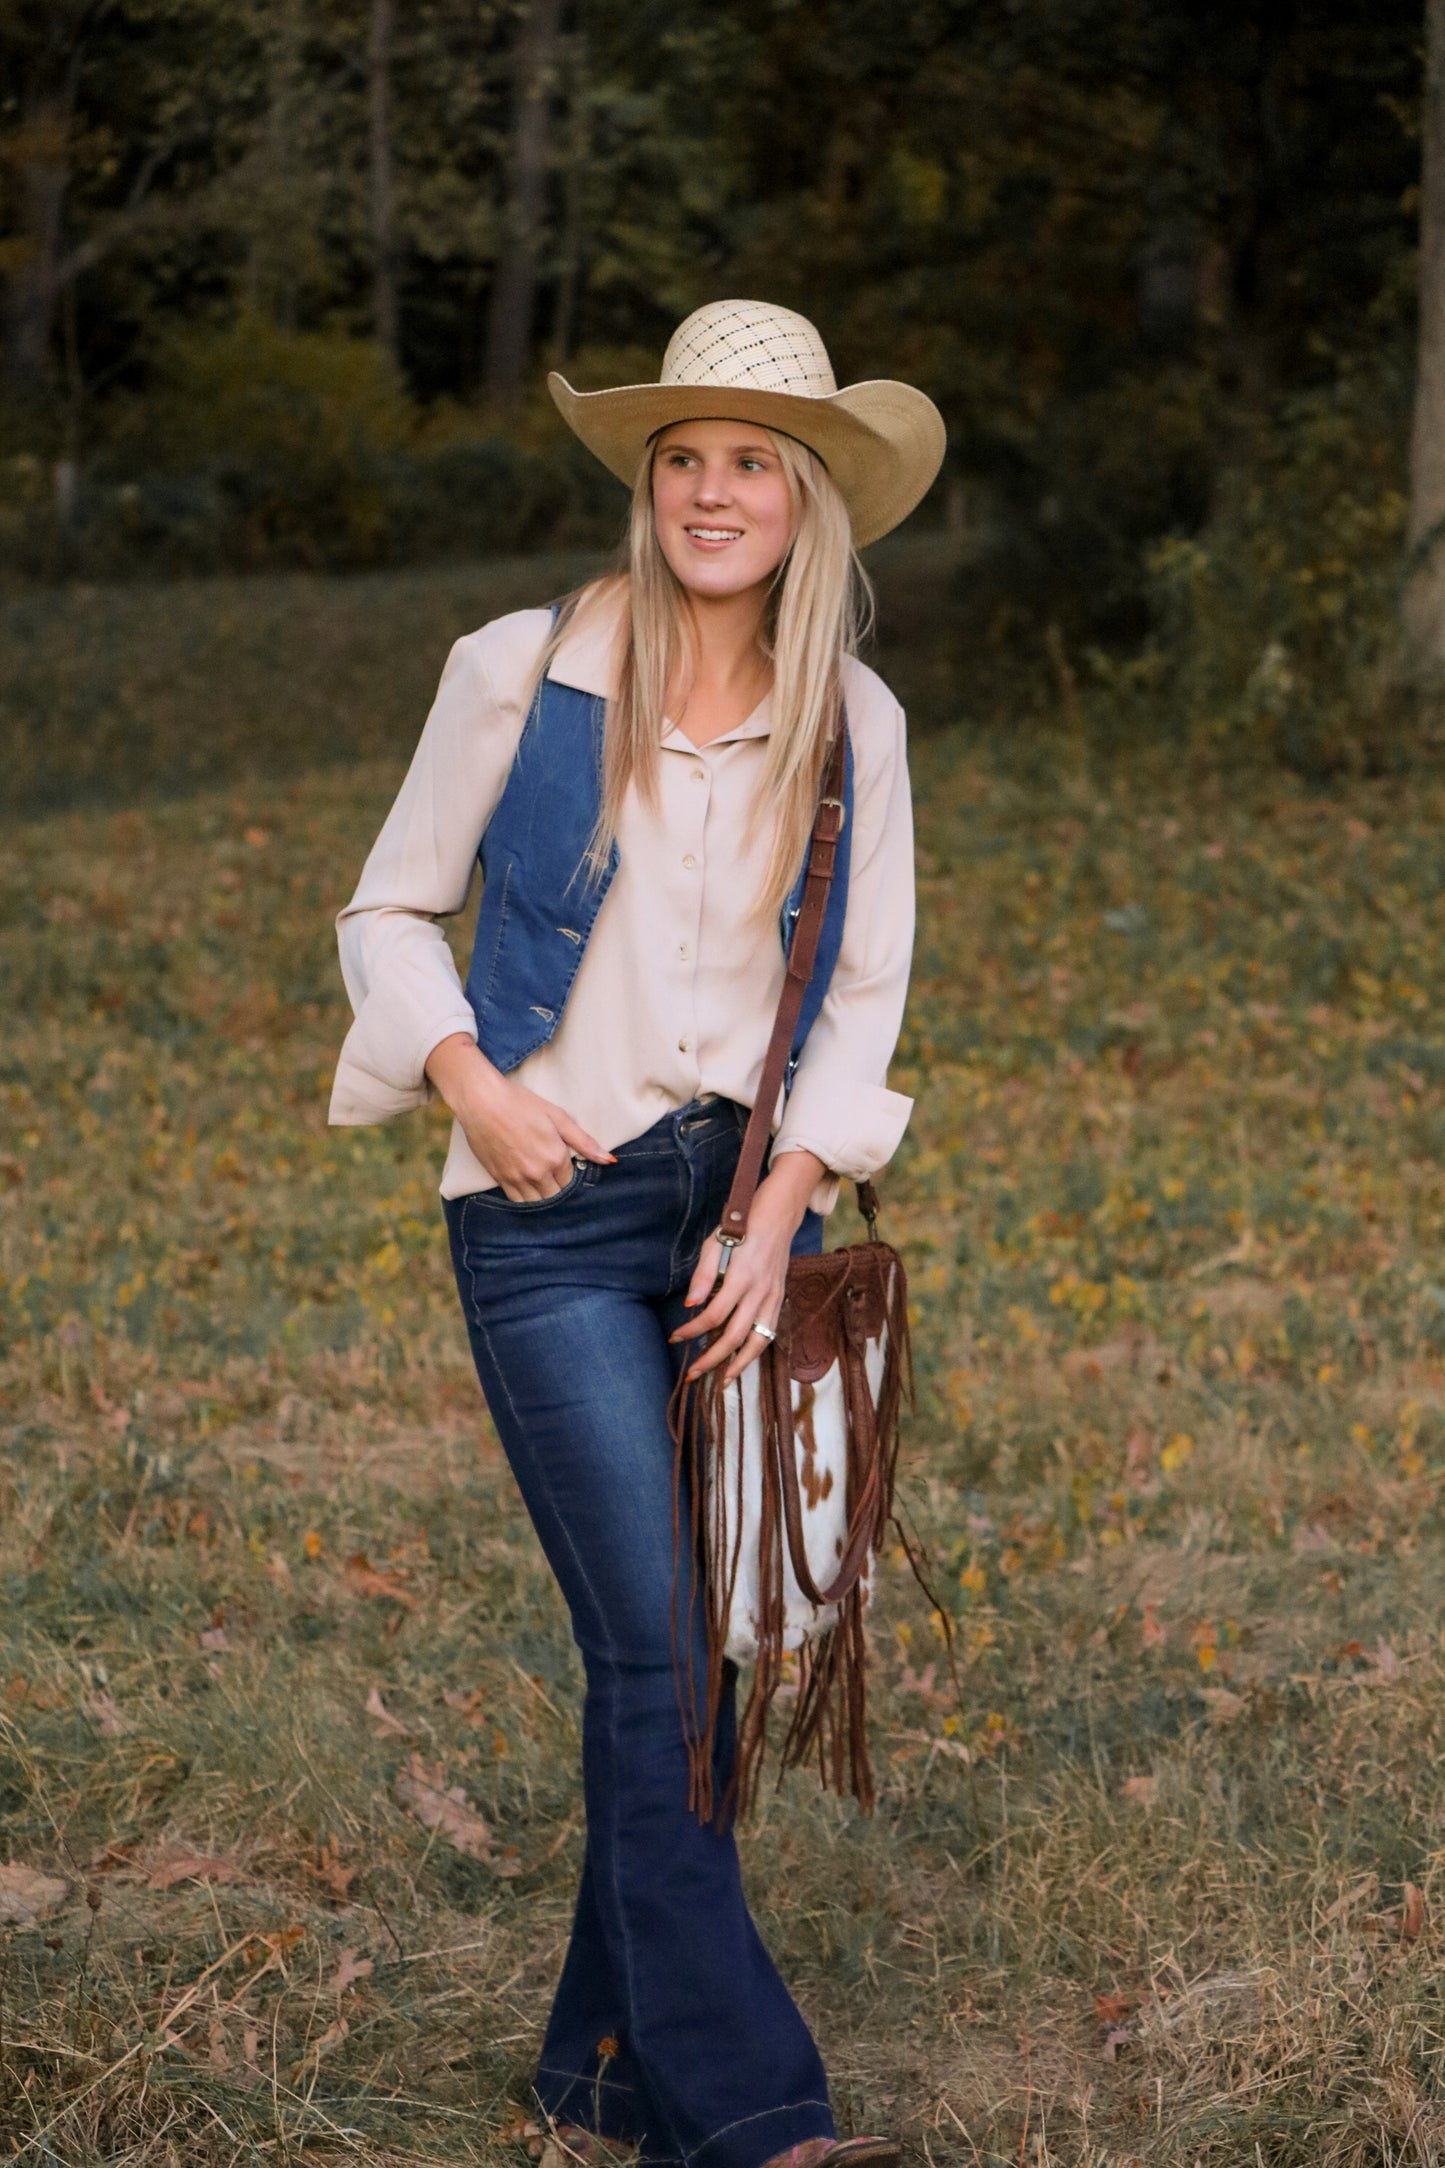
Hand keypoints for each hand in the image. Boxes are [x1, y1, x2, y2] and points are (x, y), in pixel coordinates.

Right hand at [424, 1033, 613, 1200]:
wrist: (483, 1102)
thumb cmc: (521, 1104)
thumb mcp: (558, 1117)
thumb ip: (584, 1142)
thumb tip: (609, 1160)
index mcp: (556, 1157)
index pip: (571, 1181)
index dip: (570, 1175)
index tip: (565, 1166)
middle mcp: (538, 1172)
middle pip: (556, 1195)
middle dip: (558, 1188)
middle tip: (554, 1175)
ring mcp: (517, 1178)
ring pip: (538, 1202)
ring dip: (543, 1196)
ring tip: (541, 1182)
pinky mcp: (500, 1179)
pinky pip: (517, 1201)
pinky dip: (525, 1198)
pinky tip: (527, 1186)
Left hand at [670, 1148, 824, 1383]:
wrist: (778, 1216)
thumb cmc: (742, 1226)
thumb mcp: (714, 1242)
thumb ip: (703, 1275)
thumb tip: (690, 1306)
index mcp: (741, 1276)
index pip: (713, 1316)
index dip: (692, 1331)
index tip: (675, 1337)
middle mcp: (760, 1292)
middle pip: (735, 1337)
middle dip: (712, 1360)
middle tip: (692, 1375)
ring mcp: (773, 1297)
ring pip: (758, 1342)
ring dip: (738, 1365)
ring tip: (721, 1381)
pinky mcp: (779, 1299)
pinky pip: (769, 1333)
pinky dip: (755, 1351)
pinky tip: (742, 1360)